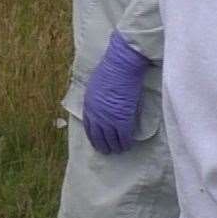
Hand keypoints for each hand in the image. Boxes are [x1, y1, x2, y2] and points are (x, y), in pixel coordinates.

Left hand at [82, 32, 150, 153]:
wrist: (122, 65)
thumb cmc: (112, 69)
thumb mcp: (97, 86)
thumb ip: (97, 99)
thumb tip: (104, 106)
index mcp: (88, 105)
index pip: (88, 126)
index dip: (93, 136)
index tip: (97, 141)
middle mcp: (95, 115)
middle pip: (97, 136)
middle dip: (102, 145)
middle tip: (107, 151)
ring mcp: (108, 119)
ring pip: (110, 139)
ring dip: (114, 147)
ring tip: (119, 151)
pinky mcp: (122, 120)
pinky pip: (123, 137)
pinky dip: (126, 143)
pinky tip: (128, 146)